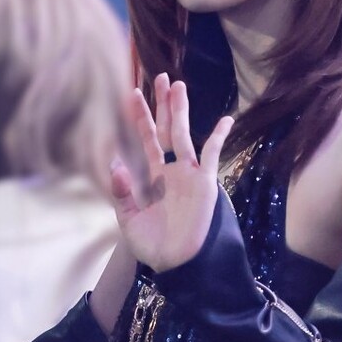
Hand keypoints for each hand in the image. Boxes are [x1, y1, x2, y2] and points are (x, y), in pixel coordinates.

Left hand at [110, 74, 233, 273]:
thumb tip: (116, 164)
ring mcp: (189, 174)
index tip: (131, 93)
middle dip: (163, 104)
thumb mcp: (128, 219)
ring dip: (181, 111)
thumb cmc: (151, 245)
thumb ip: (122, 192)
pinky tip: (225, 120)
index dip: (139, 118)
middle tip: (161, 76)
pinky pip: (213, 156)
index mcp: (150, 176)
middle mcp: (170, 170)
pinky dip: (218, 138)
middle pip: (165, 129)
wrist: (174, 265)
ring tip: (178, 85)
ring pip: (184, 135)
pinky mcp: (205, 184)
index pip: (144, 139)